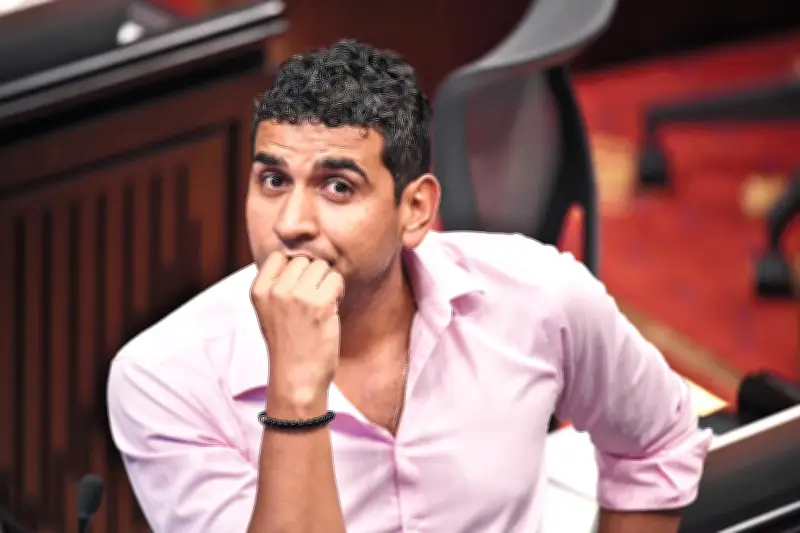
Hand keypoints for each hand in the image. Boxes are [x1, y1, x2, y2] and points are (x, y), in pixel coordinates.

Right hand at [250, 252, 344, 405]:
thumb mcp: (269, 311)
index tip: (297, 290)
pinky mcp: (320, 304)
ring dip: (327, 283)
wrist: (296, 378)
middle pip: (304, 260)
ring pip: (322, 267)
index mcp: (258, 290)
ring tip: (321, 306)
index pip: (279, 256)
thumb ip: (278, 284)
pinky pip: (336, 280)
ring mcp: (297, 296)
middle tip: (312, 301)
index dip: (294, 270)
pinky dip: (338, 292)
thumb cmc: (287, 344)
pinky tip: (331, 311)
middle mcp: (275, 290)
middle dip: (313, 276)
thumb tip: (303, 257)